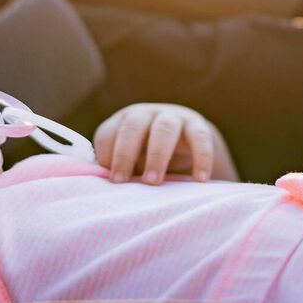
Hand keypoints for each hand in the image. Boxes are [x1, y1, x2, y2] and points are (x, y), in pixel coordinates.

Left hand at [93, 103, 234, 184]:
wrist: (187, 141)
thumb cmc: (147, 157)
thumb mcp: (131, 160)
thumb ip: (117, 169)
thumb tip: (102, 188)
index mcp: (122, 122)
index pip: (108, 133)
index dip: (106, 156)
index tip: (110, 182)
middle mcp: (145, 114)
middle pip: (132, 127)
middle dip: (125, 155)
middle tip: (121, 182)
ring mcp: (172, 116)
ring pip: (164, 129)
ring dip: (157, 156)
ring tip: (153, 183)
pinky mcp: (197, 125)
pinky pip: (200, 138)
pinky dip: (201, 158)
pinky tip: (200, 180)